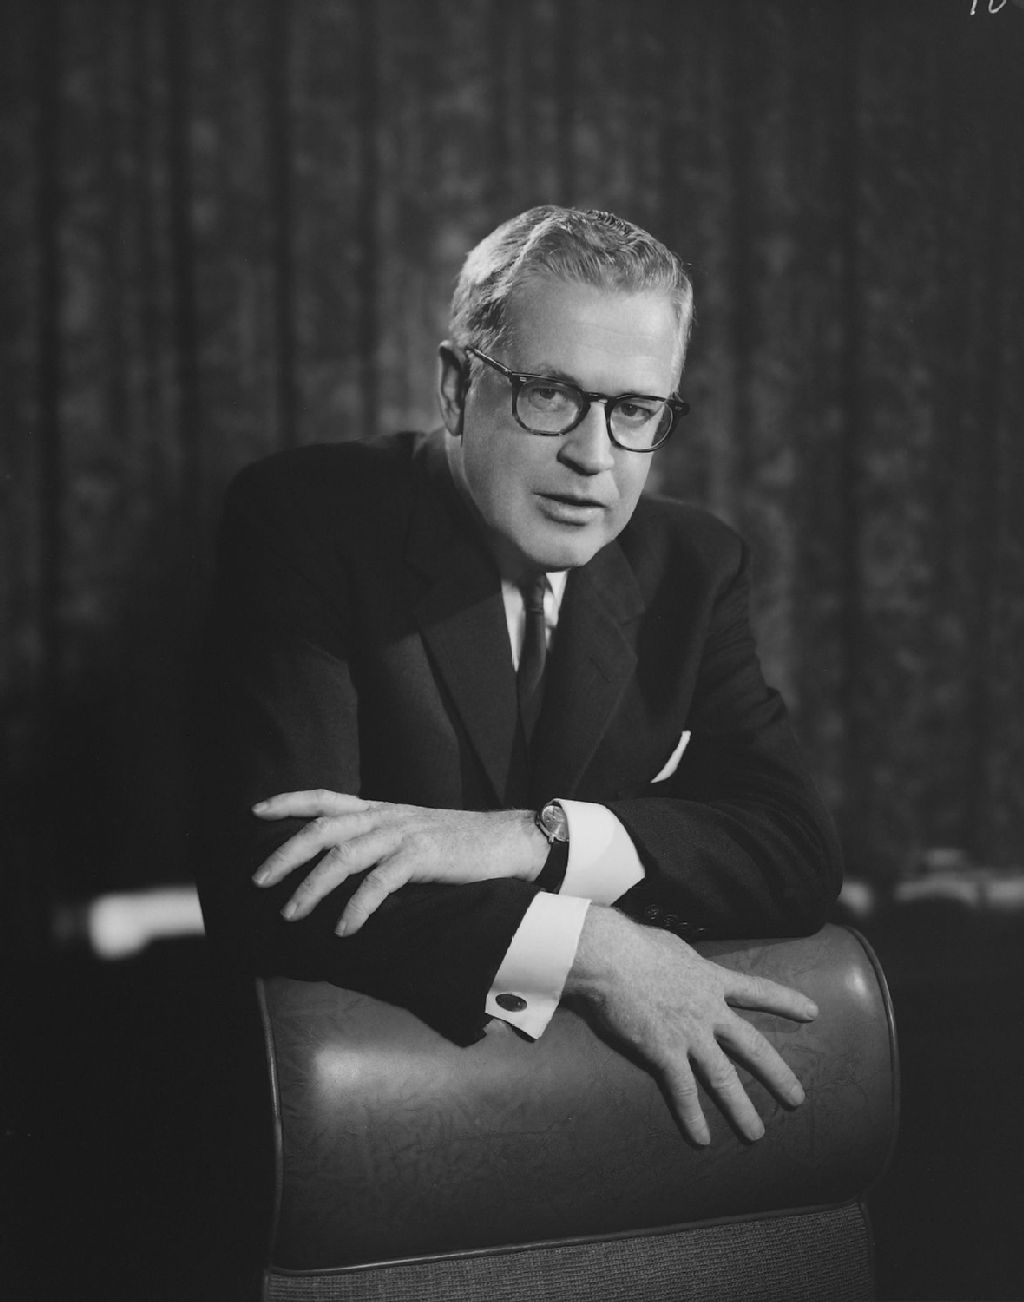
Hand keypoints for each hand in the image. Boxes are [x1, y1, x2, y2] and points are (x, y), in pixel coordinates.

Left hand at [251, 790, 546, 934]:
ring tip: (292, 914)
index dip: (289, 801)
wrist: (510, 841)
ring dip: (312, 887)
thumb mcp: (414, 834)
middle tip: (258, 880)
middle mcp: (387, 817)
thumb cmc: (461, 845)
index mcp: (382, 810)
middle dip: (285, 853)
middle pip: (323, 827)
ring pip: (344, 855)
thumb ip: (381, 842)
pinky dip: (357, 907)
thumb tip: (344, 867)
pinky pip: (379, 882)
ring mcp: (404, 834)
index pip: (326, 798)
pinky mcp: (424, 856)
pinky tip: (344, 929)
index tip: (255, 811)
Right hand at [564, 907, 816, 1145]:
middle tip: (797, 1099)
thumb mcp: (671, 946)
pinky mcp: (664, 1051)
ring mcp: (688, 1033)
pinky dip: (692, 1116)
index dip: (785, 1001)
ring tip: (756, 1134)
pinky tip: (702, 1138)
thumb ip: (682, 960)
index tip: (812, 1012)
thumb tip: (677, 958)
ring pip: (723, 1077)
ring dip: (740, 1108)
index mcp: (710, 979)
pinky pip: (682, 1090)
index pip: (757, 990)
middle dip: (777, 1074)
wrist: (609, 956)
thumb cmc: (632, 943)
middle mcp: (707, 1010)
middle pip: (752, 1046)